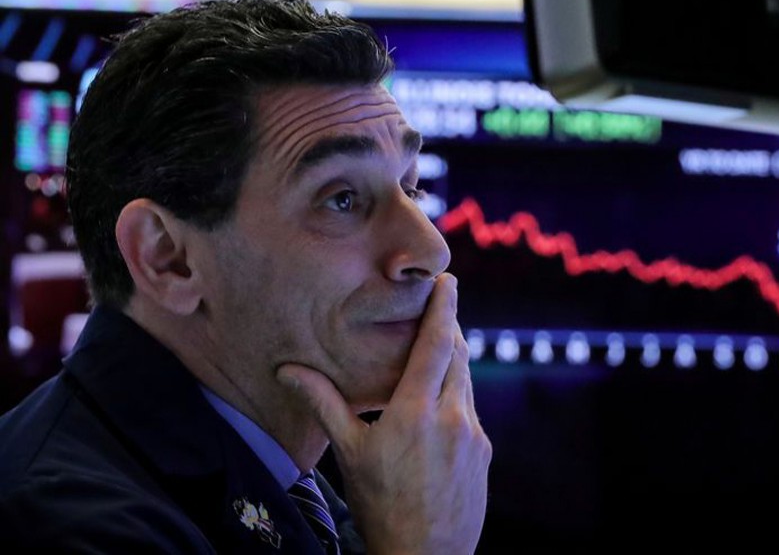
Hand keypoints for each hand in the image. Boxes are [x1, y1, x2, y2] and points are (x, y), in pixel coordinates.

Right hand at [277, 273, 491, 554]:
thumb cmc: (380, 505)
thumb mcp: (348, 453)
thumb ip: (324, 403)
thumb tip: (288, 370)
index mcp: (417, 411)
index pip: (437, 344)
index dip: (444, 308)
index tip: (448, 281)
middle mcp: (454, 416)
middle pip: (459, 355)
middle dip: (450, 330)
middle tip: (439, 310)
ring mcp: (474, 435)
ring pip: (467, 382)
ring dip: (454, 362)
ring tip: (436, 353)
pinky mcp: (484, 453)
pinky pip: (471, 410)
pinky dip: (458, 395)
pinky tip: (439, 406)